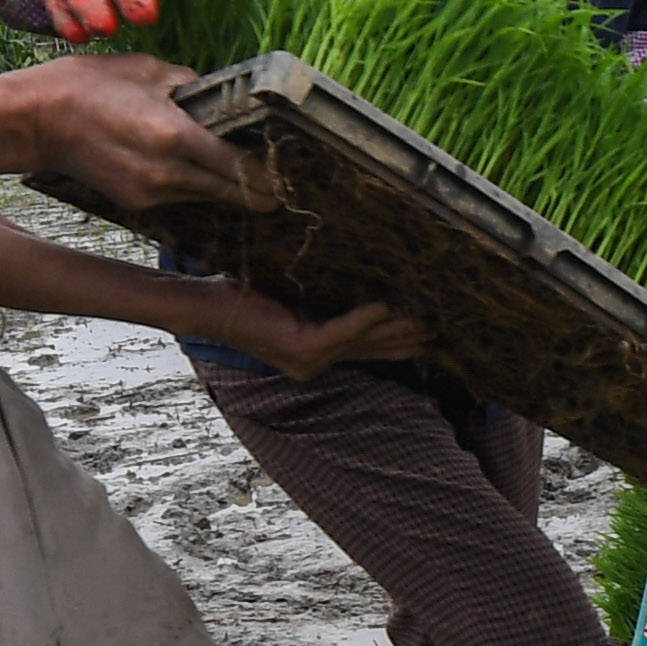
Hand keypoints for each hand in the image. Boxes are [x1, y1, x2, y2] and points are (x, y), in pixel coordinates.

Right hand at [0, 51, 262, 215]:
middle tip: (280, 183)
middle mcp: (167, 173)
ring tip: (245, 171)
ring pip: (206, 195)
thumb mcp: (148, 70)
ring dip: (226, 186)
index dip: (268, 174)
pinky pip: (180, 196)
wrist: (33, 120)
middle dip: (257, 189)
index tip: (288, 174)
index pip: (240, 167)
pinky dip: (195, 185)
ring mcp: (150, 192)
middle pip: (231, 191)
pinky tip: (200, 169)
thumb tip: (221, 96)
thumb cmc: (86, 86)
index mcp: (175, 137)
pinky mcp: (136, 201)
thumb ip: (192, 85)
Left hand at [219, 293, 431, 382]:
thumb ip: (317, 303)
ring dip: (399, 327)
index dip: (399, 341)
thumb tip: (351, 282)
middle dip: (410, 338)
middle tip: (442, 325)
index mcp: (314, 355)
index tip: (429, 329)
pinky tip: (389, 302)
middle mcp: (315, 364)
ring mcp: (310, 360)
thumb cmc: (238, 299)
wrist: (204, 309)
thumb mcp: (286, 302)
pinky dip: (368, 316)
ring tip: (427, 313)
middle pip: (375, 349)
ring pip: (367, 341)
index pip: (367, 349)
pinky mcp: (303, 346)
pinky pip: (346, 330)